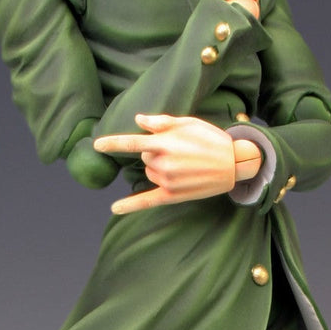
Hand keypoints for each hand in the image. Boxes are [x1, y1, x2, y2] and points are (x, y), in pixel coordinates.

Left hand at [95, 113, 238, 214]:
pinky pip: (146, 201)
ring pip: (149, 174)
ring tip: (183, 165)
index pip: (131, 143)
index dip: (112, 144)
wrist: (234, 163)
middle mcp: (163, 164)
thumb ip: (161, 122)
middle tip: (180, 151)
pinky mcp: (173, 195)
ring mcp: (167, 181)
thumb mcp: (188, 122)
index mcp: (164, 143)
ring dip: (158, 168)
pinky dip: (129, 205)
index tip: (96, 145)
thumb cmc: (211, 139)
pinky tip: (114, 209)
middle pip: (144, 158)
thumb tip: (138, 120)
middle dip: (156, 153)